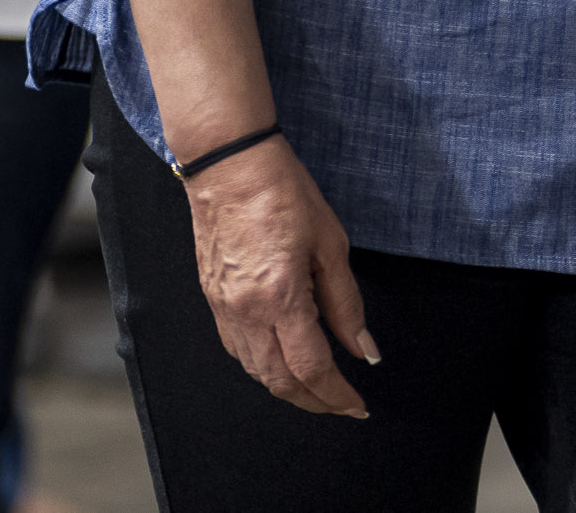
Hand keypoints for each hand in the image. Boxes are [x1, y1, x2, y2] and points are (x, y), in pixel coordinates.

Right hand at [183, 137, 376, 418]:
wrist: (229, 169)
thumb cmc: (286, 196)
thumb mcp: (331, 245)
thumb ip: (345, 304)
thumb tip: (363, 350)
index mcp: (279, 299)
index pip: (311, 367)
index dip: (336, 394)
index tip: (359, 406)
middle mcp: (245, 313)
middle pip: (279, 381)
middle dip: (314, 401)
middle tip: (343, 406)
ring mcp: (223, 309)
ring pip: (255, 371)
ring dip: (288, 389)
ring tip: (319, 391)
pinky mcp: (212, 300)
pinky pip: (237, 350)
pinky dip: (263, 367)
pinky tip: (283, 363)